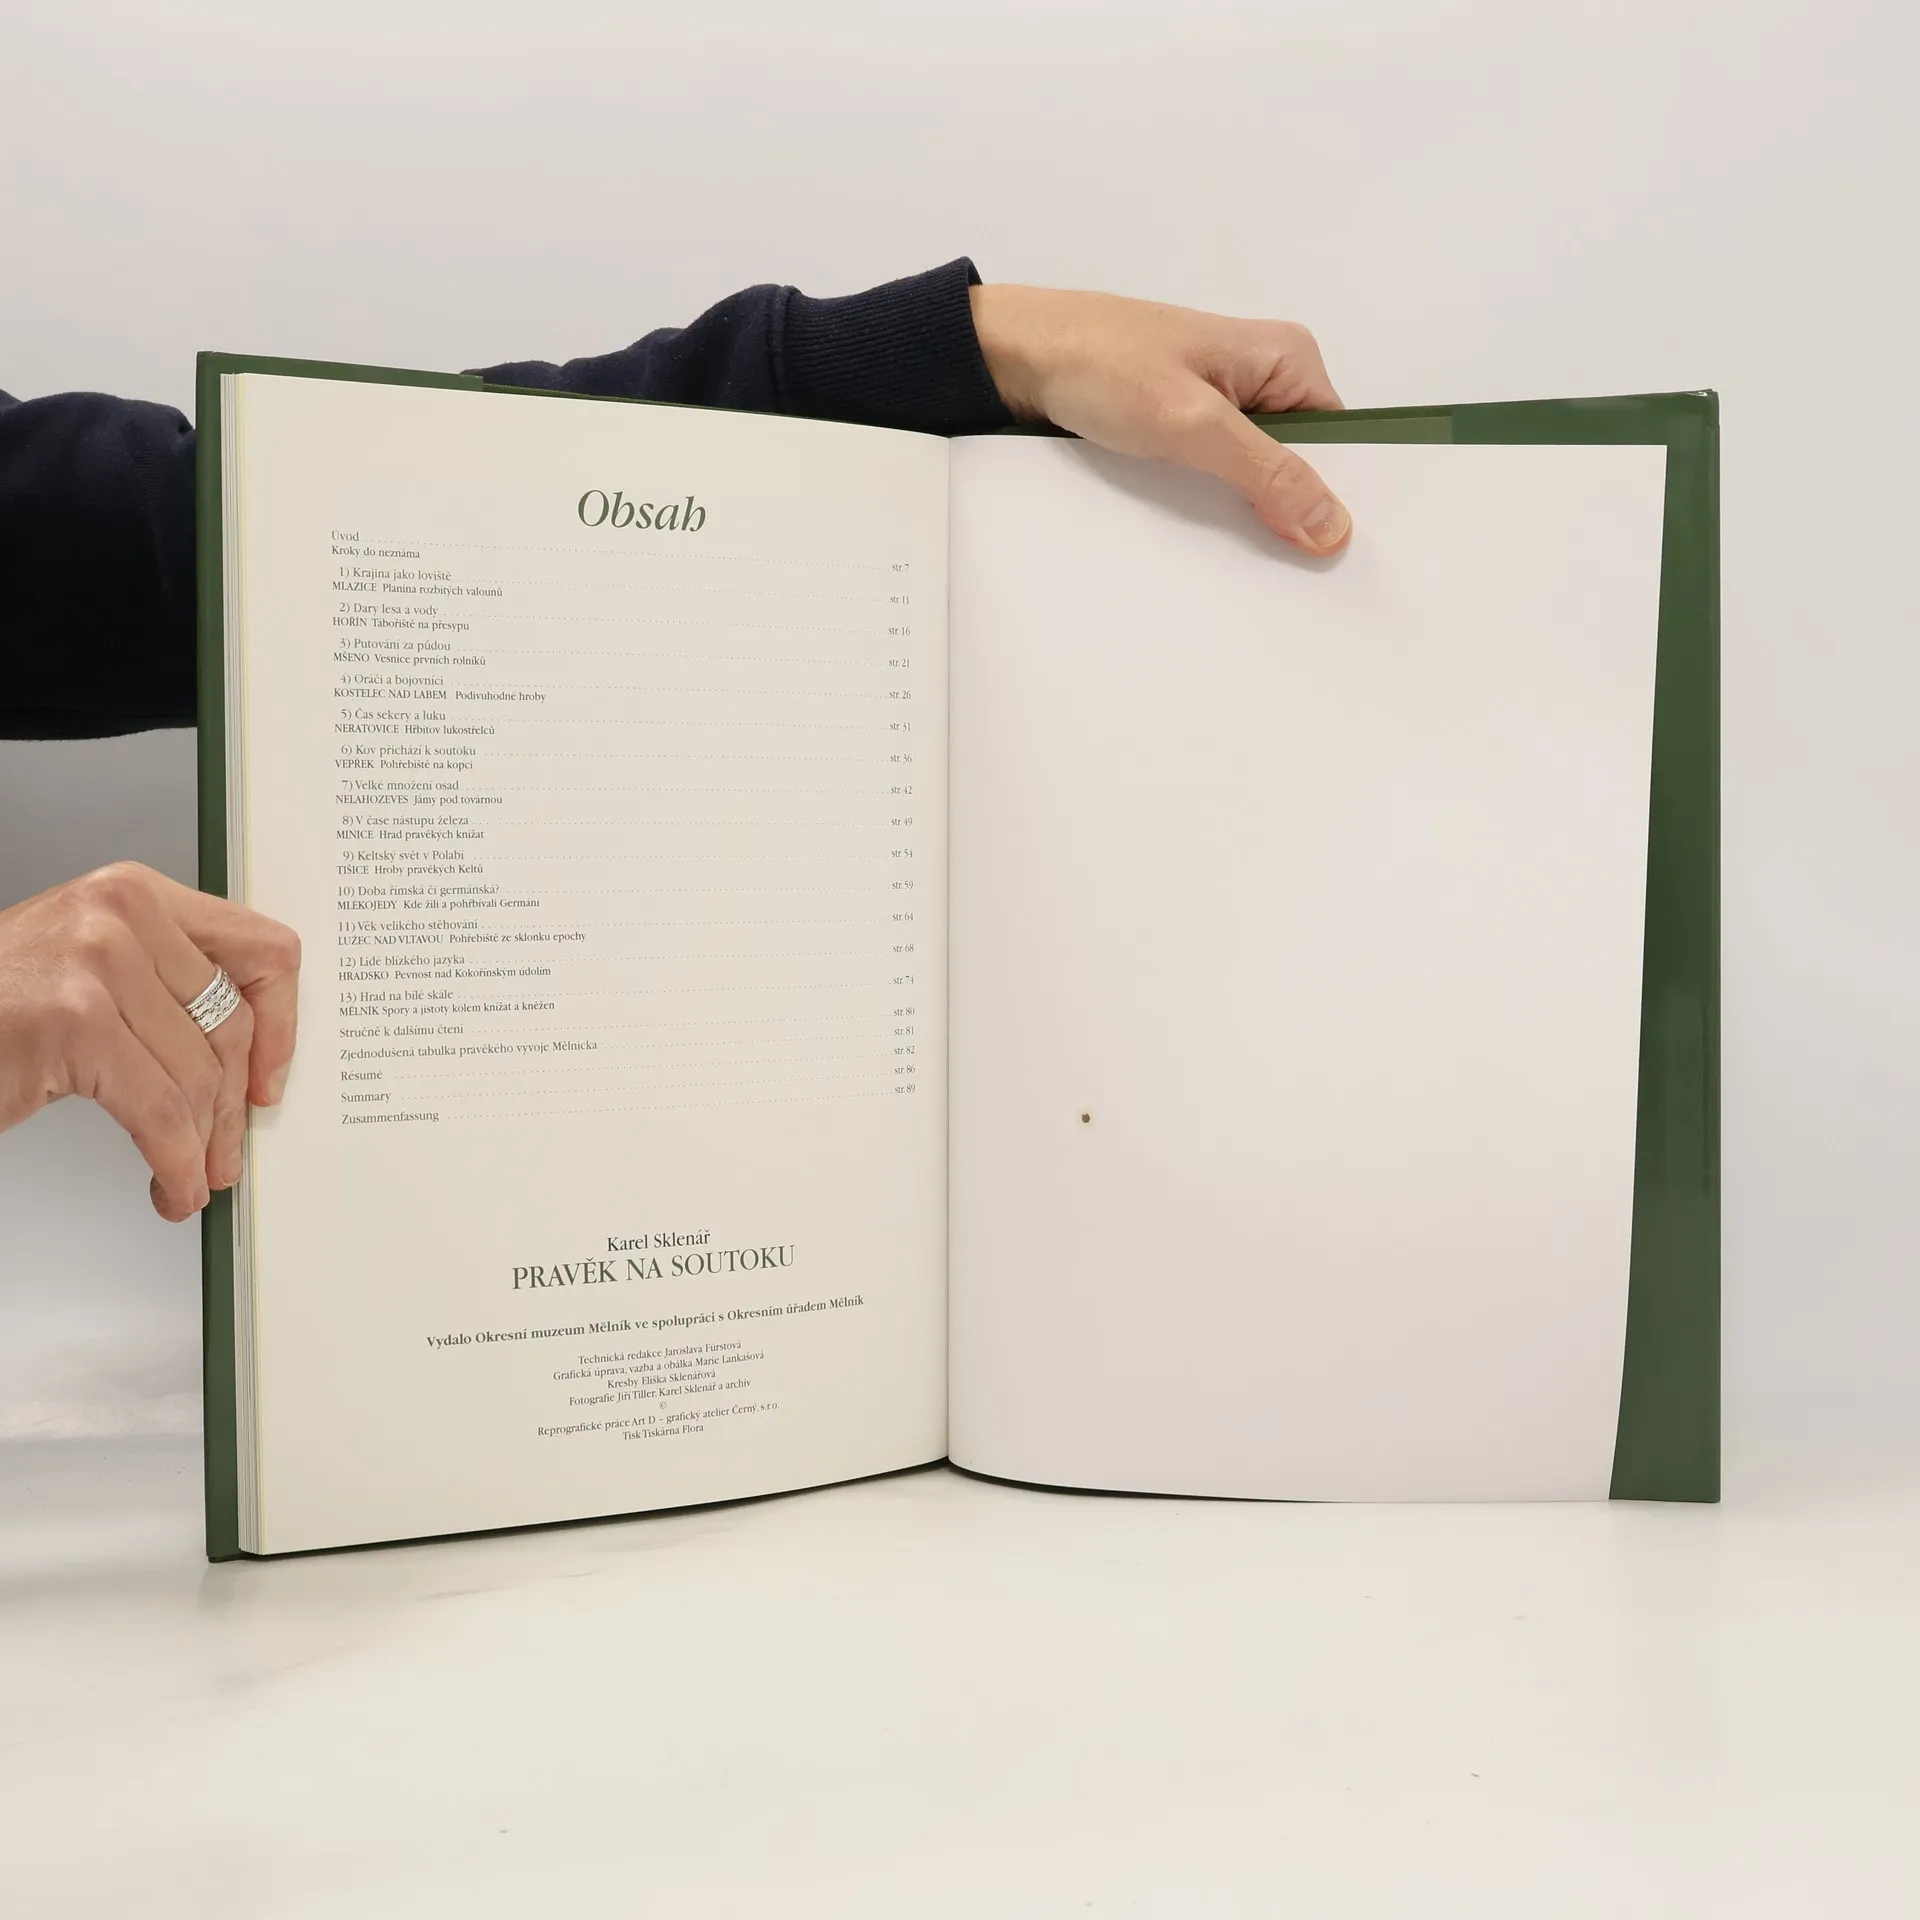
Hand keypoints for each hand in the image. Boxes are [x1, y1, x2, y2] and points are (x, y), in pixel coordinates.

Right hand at [0, 863, 300, 1221]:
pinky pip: (161, 1112)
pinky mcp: (74, 1022)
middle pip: (231, 1025)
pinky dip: (175, 1162)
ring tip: (193, 1176)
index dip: (283, 1023)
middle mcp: (121, 915)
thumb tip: (247, 1054)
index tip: (270, 1074)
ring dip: (202, 1145)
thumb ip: (165, 986)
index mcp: (137, 893)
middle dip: (234, 1105)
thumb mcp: (91, 967)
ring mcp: (97, 964)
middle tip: (228, 1150)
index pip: (261, 949)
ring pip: (198, 1075)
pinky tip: (171, 1185)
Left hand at [969, 284, 1350, 555]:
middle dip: (1289, 510)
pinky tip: (1199, 529)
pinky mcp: (1186, 428)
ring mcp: (1224, 406)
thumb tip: (1331, 524)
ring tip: (1233, 545)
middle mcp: (1264, 378)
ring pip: (1256, 477)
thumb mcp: (1193, 424)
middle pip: (1302, 464)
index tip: (1334, 553)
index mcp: (1287, 358)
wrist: (1018, 356)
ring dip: (1244, 511)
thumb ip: (1266, 474)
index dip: (1339, 497)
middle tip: (1280, 561)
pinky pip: (1217, 478)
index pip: (1342, 442)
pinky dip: (1210, 504)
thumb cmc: (1099, 361)